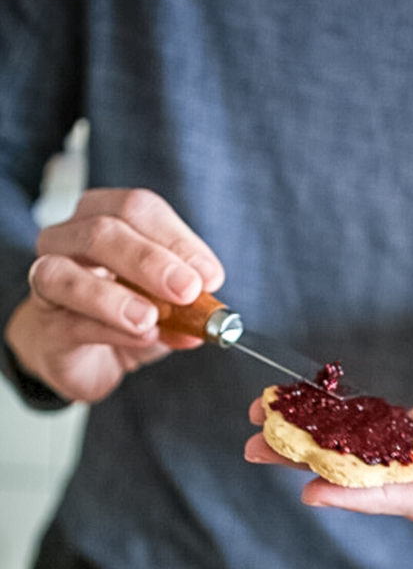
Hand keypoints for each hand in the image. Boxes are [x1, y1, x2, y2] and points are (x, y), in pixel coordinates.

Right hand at [4, 188, 223, 402]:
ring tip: (152, 319)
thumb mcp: (169, 305)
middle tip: (187, 290)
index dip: (177, 239)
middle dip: (150, 261)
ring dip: (116, 297)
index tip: (210, 276)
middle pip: (103, 231)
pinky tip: (140, 337)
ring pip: (67, 273)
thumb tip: (209, 309)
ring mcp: (47, 280)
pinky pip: (71, 322)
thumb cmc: (126, 315)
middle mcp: (67, 239)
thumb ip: (188, 303)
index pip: (137, 208)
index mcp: (104, 216)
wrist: (88, 359)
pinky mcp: (45, 326)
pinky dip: (110, 330)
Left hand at [245, 330, 412, 523]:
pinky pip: (385, 428)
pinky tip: (304, 409)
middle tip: (257, 451)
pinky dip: (345, 421)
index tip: (315, 490)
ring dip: (318, 445)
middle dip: (322, 471)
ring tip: (258, 429)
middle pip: (385, 482)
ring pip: (375, 456)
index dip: (375, 496)